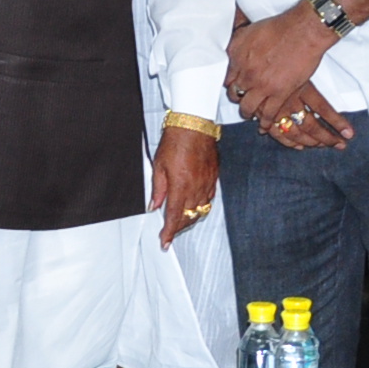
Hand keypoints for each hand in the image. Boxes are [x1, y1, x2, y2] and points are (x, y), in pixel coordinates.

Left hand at [151, 129, 219, 247]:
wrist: (194, 126)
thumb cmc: (175, 142)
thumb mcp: (158, 166)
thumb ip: (158, 189)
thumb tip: (154, 206)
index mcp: (180, 186)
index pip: (175, 216)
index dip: (169, 232)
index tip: (165, 241)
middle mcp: (196, 187)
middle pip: (188, 217)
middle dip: (178, 227)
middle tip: (169, 231)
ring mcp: (207, 183)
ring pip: (200, 211)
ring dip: (190, 219)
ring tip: (180, 222)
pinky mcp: (214, 178)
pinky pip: (209, 199)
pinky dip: (201, 207)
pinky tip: (195, 207)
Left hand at [226, 7, 350, 144]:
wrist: (303, 31)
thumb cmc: (278, 28)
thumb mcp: (247, 32)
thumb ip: (236, 46)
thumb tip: (229, 55)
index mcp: (237, 59)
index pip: (226, 79)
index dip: (230, 85)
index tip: (234, 87)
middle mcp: (246, 74)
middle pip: (234, 94)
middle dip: (237, 99)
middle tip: (241, 100)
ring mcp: (262, 86)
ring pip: (248, 107)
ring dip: (248, 112)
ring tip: (249, 114)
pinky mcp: (280, 94)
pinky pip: (269, 114)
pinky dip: (266, 121)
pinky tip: (265, 125)